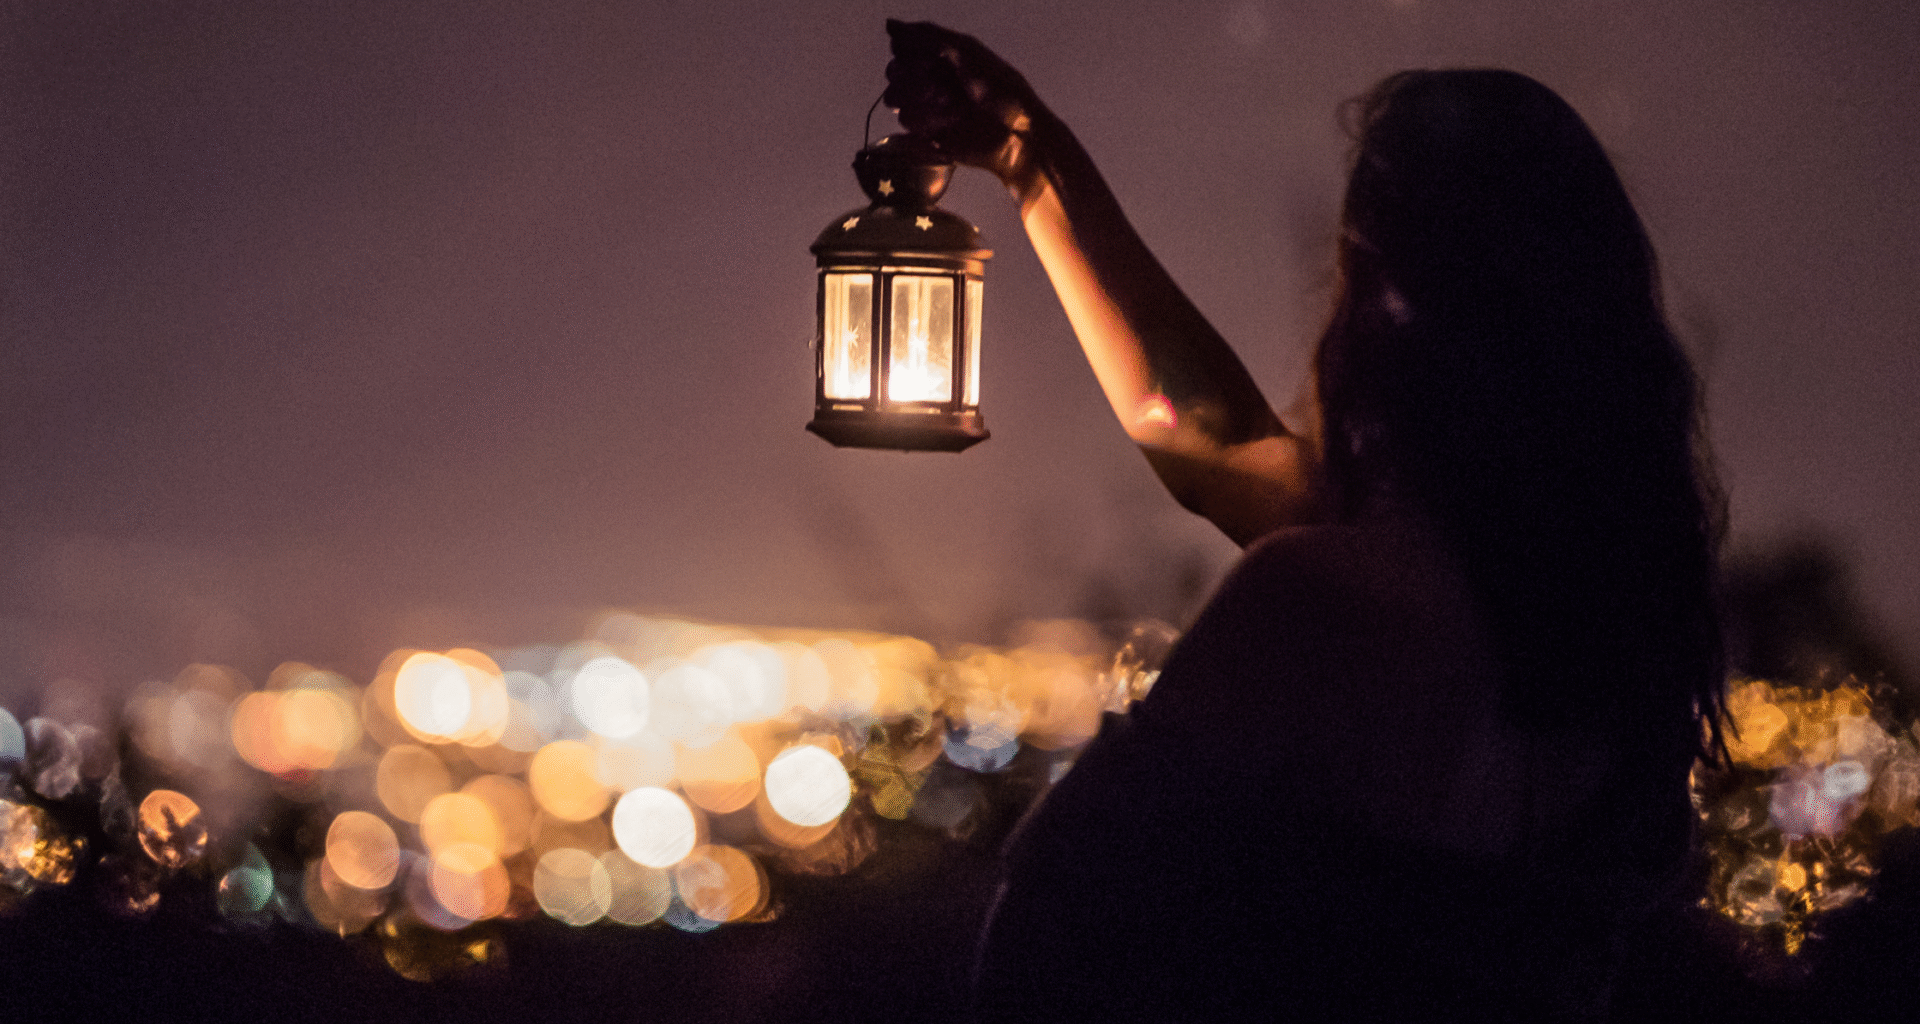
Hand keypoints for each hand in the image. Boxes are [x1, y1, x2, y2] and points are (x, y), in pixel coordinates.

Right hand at [884, 20, 1043, 190]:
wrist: (1017, 136)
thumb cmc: (1001, 91)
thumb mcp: (968, 53)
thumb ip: (929, 36)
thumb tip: (889, 24)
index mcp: (941, 57)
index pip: (903, 47)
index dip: (910, 52)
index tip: (931, 59)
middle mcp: (930, 80)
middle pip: (894, 72)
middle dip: (914, 79)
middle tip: (942, 88)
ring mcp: (928, 108)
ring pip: (895, 99)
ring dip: (923, 102)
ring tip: (952, 109)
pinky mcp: (928, 135)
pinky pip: (906, 124)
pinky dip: (926, 121)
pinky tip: (947, 124)